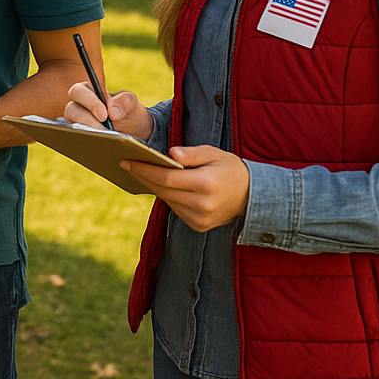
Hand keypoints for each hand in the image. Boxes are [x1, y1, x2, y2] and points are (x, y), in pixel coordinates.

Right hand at [63, 82, 152, 140]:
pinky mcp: (76, 138)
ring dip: (85, 134)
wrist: (133, 131)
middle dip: (86, 120)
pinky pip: (75, 141)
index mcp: (87, 91)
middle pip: (71, 110)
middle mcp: (77, 106)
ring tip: (103, 141)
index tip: (104, 115)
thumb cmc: (128, 112)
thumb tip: (113, 111)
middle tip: (104, 131)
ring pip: (69, 127)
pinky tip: (99, 150)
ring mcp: (74, 123)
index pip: (79, 91)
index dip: (89, 102)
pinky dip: (84, 145)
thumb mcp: (131, 104)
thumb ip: (125, 102)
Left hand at [122, 144, 249, 231]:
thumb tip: (171, 153)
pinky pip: (175, 209)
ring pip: (167, 200)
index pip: (167, 178)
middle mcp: (202, 205)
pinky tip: (159, 185)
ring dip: (153, 186)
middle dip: (143, 176)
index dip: (145, 170)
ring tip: (139, 171)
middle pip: (163, 190)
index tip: (127, 161)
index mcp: (206, 184)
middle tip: (127, 164)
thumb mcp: (214, 154)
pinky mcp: (198, 225)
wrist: (251, 196)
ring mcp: (199, 219)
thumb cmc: (230, 169)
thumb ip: (192, 154)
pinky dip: (167, 196)